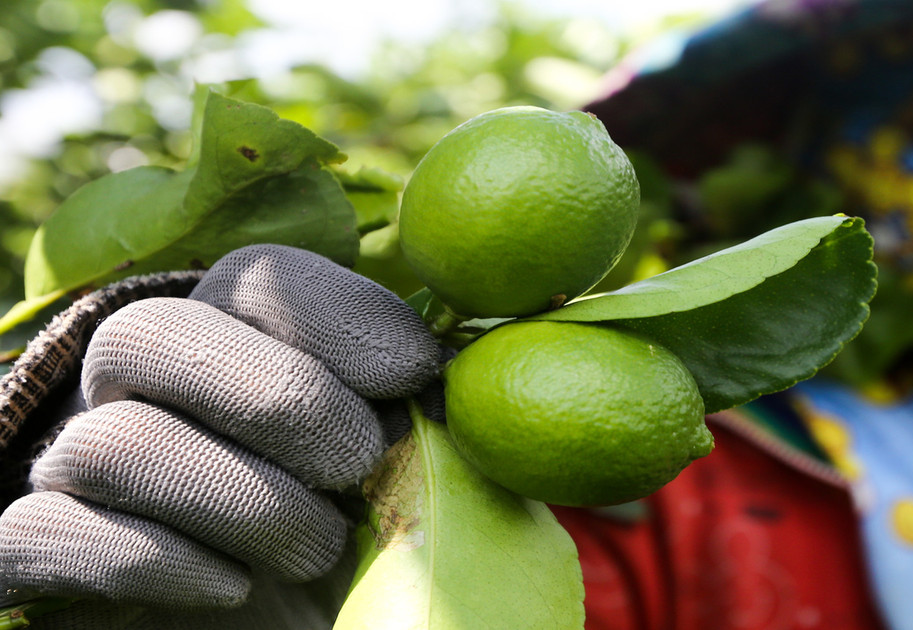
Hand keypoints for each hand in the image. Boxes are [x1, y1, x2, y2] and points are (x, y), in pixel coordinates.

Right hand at [0, 244, 441, 621]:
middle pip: (156, 334)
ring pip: (114, 442)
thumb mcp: (404, 471)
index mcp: (228, 339)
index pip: (254, 276)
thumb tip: (451, 373)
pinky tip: (233, 586)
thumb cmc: (351, 537)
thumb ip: (419, 416)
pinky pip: (49, 532)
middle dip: (281, 399)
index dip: (339, 315)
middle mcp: (137, 387)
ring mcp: (75, 464)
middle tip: (360, 465)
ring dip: (242, 500)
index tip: (417, 373)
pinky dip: (157, 561)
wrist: (284, 628)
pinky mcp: (40, 548)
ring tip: (318, 548)